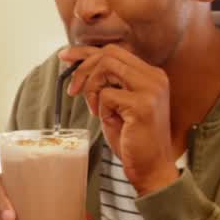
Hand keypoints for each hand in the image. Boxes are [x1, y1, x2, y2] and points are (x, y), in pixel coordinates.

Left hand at [61, 45, 177, 195]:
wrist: (151, 168)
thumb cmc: (132, 138)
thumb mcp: (116, 104)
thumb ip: (106, 83)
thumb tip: (78, 64)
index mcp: (151, 75)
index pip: (115, 51)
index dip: (86, 52)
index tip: (64, 56)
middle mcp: (155, 77)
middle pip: (109, 54)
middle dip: (84, 68)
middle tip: (73, 90)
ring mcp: (151, 89)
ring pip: (106, 67)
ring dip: (92, 88)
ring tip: (95, 109)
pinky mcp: (142, 105)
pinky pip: (106, 94)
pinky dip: (100, 108)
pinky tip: (110, 122)